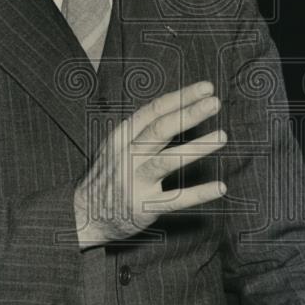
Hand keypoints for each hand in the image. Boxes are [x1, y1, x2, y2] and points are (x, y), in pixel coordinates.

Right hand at [73, 80, 226, 247]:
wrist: (82, 216)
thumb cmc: (106, 177)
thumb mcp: (115, 147)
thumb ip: (141, 131)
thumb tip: (177, 109)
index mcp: (120, 137)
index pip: (153, 111)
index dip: (180, 97)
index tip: (205, 88)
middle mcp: (126, 157)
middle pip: (160, 129)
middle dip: (189, 113)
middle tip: (215, 102)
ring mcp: (134, 182)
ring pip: (168, 161)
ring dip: (197, 148)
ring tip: (222, 136)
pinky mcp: (143, 207)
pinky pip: (175, 200)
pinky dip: (199, 193)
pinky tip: (220, 186)